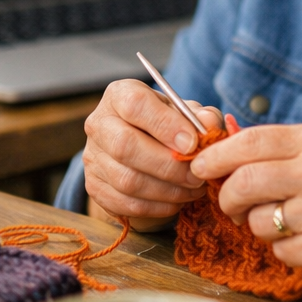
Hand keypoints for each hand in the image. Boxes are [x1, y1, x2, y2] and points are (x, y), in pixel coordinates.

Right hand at [83, 79, 222, 230]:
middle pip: (125, 146)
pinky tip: (178, 200)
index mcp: (120, 95)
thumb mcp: (186, 113)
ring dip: (167, 190)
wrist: (142, 149)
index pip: (135, 105)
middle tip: (197, 175)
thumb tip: (208, 125)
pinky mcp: (94, 187)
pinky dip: (157, 206)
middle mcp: (99, 123)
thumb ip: (201, 116)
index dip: (165, 125)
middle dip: (168, 165)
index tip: (192, 143)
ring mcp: (92, 157)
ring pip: (126, 180)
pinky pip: (126, 203)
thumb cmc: (168, 125)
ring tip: (193, 189)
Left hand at [190, 123, 301, 292]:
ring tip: (285, 222)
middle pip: (243, 182)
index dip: (216, 155)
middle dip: (227, 198)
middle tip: (230, 205)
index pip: (250, 141)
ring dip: (259, 226)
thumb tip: (222, 146)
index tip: (198, 166)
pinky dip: (284, 249)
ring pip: (256, 220)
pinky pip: (278, 250)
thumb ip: (279, 150)